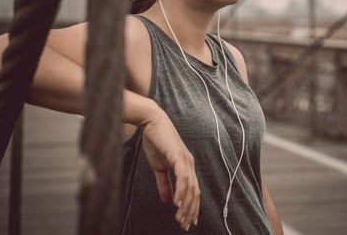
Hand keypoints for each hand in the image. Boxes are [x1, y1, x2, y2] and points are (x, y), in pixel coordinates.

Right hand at [141, 107, 199, 231]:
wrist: (151, 122)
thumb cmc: (155, 142)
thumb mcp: (159, 167)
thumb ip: (164, 184)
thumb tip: (168, 201)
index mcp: (186, 166)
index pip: (193, 190)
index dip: (192, 207)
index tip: (189, 222)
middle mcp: (189, 164)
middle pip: (195, 192)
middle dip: (191, 211)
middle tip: (185, 226)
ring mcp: (185, 160)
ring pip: (190, 187)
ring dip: (186, 205)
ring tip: (180, 219)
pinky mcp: (178, 156)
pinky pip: (183, 177)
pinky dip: (182, 191)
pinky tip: (177, 203)